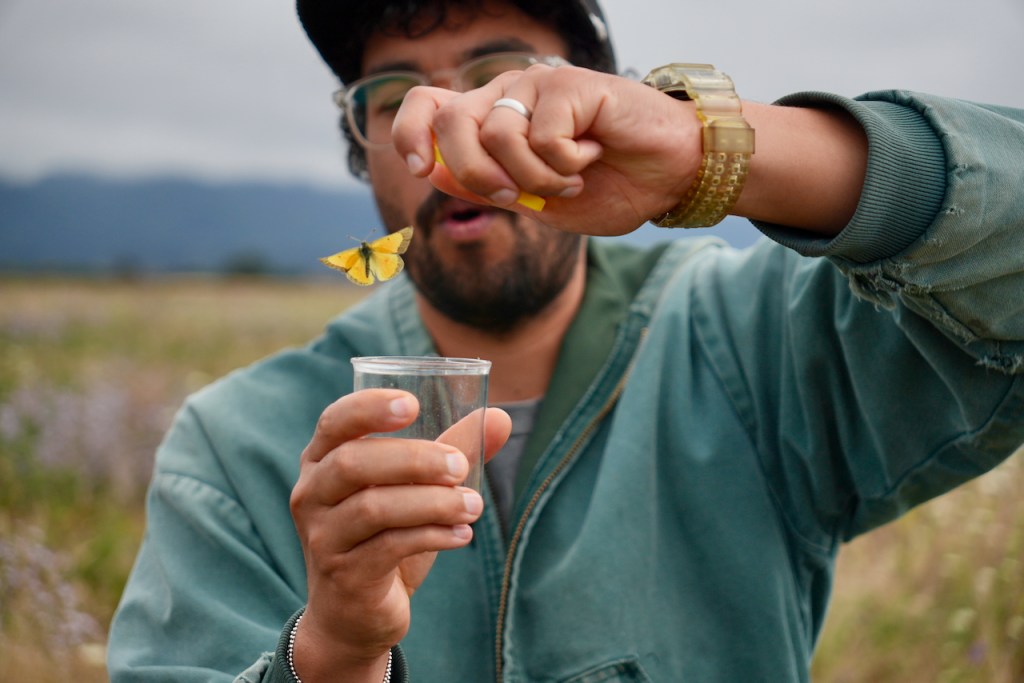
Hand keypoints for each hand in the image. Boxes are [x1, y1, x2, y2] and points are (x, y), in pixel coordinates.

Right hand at [289, 389, 510, 680]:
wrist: (355, 615)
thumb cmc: (385, 537)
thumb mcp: (415, 489)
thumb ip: (451, 450)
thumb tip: (500, 417)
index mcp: (322, 460)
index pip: (334, 422)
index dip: (368, 408)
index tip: (412, 404)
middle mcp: (312, 495)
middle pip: (354, 463)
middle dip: (414, 459)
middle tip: (459, 466)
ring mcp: (323, 537)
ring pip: (374, 508)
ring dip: (432, 503)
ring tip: (474, 505)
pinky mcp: (344, 575)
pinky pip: (388, 548)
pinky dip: (432, 536)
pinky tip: (462, 534)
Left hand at [391, 64, 703, 235]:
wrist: (669, 175)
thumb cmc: (608, 186)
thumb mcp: (537, 201)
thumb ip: (486, 188)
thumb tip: (430, 172)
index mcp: (491, 119)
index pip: (427, 105)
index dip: (410, 133)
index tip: (417, 170)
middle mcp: (507, 94)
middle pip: (450, 122)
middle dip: (476, 175)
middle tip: (518, 198)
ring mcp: (537, 84)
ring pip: (496, 135)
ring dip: (534, 178)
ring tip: (571, 176)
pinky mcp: (569, 84)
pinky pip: (542, 137)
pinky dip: (566, 164)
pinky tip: (593, 154)